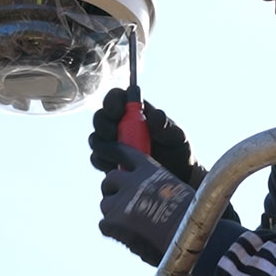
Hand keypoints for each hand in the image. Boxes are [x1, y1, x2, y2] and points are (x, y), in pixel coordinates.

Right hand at [89, 88, 204, 184]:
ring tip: (119, 154)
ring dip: (102, 144)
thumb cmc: (179, 151)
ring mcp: (113, 144)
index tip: (119, 112)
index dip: (113, 101)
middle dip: (103, 124)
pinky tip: (117, 166)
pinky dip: (103, 162)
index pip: (117, 97)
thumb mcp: (178, 137)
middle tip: (113, 134)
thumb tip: (154, 116)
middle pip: (100, 117)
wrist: (178, 178)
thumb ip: (167, 126)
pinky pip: (97, 159)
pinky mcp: (110, 162)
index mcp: (136, 112)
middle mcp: (121, 125)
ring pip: (96, 138)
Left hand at [98, 143, 194, 265]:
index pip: (126, 154)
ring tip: (130, 224)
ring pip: (106, 203)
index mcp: (150, 170)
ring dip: (113, 212)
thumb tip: (142, 195)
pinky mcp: (112, 222)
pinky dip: (112, 231)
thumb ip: (155, 186)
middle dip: (112, 189)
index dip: (115, 152)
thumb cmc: (190, 219)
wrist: (187, 239)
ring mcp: (120, 202)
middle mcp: (132, 182)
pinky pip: (104, 224)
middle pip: (109, 180)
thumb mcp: (176, 191)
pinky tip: (128, 237)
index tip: (106, 151)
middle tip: (120, 201)